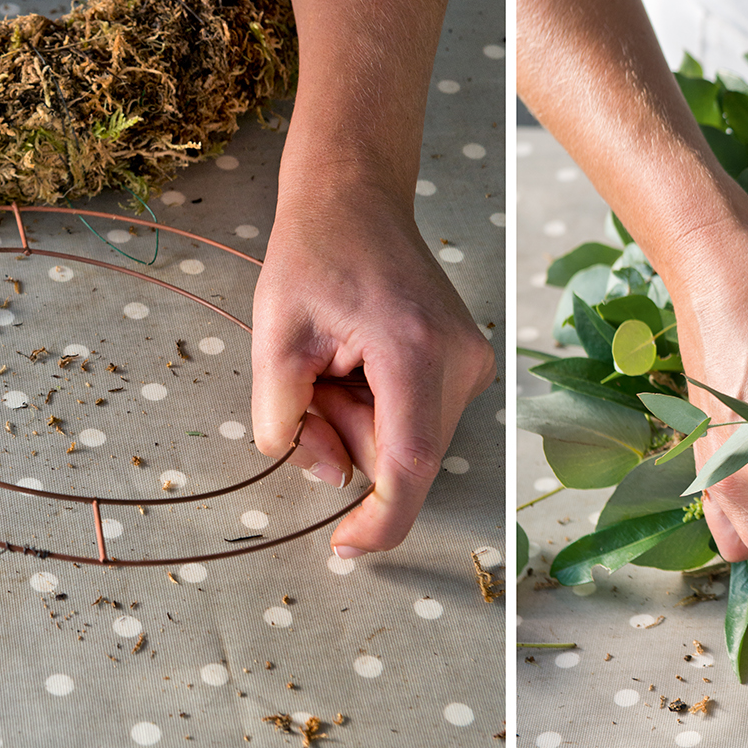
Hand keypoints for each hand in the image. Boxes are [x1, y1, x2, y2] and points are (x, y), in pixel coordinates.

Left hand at [250, 173, 495, 556]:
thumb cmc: (314, 255)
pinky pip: (420, 420)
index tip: (343, 547)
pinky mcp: (470, 364)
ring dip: (363, 424)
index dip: (379, 520)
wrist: (357, 199)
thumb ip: (287, 423)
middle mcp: (461, 360)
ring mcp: (474, 362)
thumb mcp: (273, 340)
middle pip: (405, 457)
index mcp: (414, 350)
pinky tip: (361, 362)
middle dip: (349, 444)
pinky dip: (381, 408)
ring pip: (411, 443)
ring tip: (337, 362)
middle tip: (314, 382)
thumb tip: (326, 478)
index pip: (410, 465)